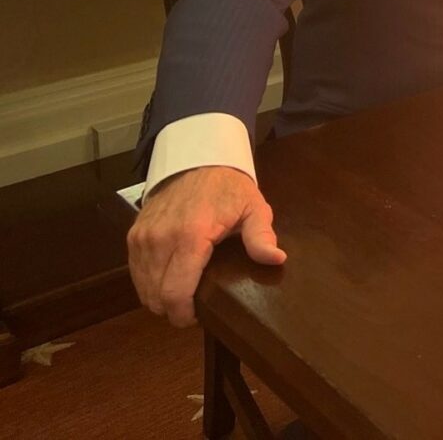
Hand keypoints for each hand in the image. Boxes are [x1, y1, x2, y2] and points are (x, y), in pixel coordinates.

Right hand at [127, 165, 286, 326]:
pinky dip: (149, 283)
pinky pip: (135, 273)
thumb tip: (276, 259)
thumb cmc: (229, 187)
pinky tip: (167, 280)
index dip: (184, 314)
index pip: (175, 292)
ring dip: (159, 298)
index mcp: (191, 236)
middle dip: (174, 310)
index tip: (198, 317)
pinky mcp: (134, 234)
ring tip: (182, 294)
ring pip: (143, 288)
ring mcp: (143, 237)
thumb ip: (261, 236)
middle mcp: (160, 239)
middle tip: (194, 307)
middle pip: (157, 296)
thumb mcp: (254, 207)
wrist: (198, 157)